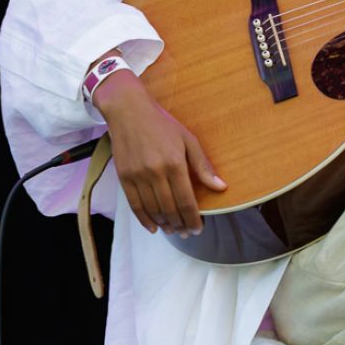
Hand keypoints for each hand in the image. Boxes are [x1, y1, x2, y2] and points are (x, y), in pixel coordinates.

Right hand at [92, 71, 225, 235]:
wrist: (129, 111)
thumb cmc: (162, 124)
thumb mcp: (188, 140)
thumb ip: (203, 166)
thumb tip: (220, 187)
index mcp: (175, 163)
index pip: (186, 200)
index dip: (192, 218)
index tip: (198, 228)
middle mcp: (155, 172)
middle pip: (169, 208)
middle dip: (180, 224)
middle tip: (186, 232)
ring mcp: (138, 176)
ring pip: (153, 209)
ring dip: (164, 224)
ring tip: (173, 230)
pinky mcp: (124, 177)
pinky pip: (135, 205)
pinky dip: (144, 219)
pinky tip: (154, 227)